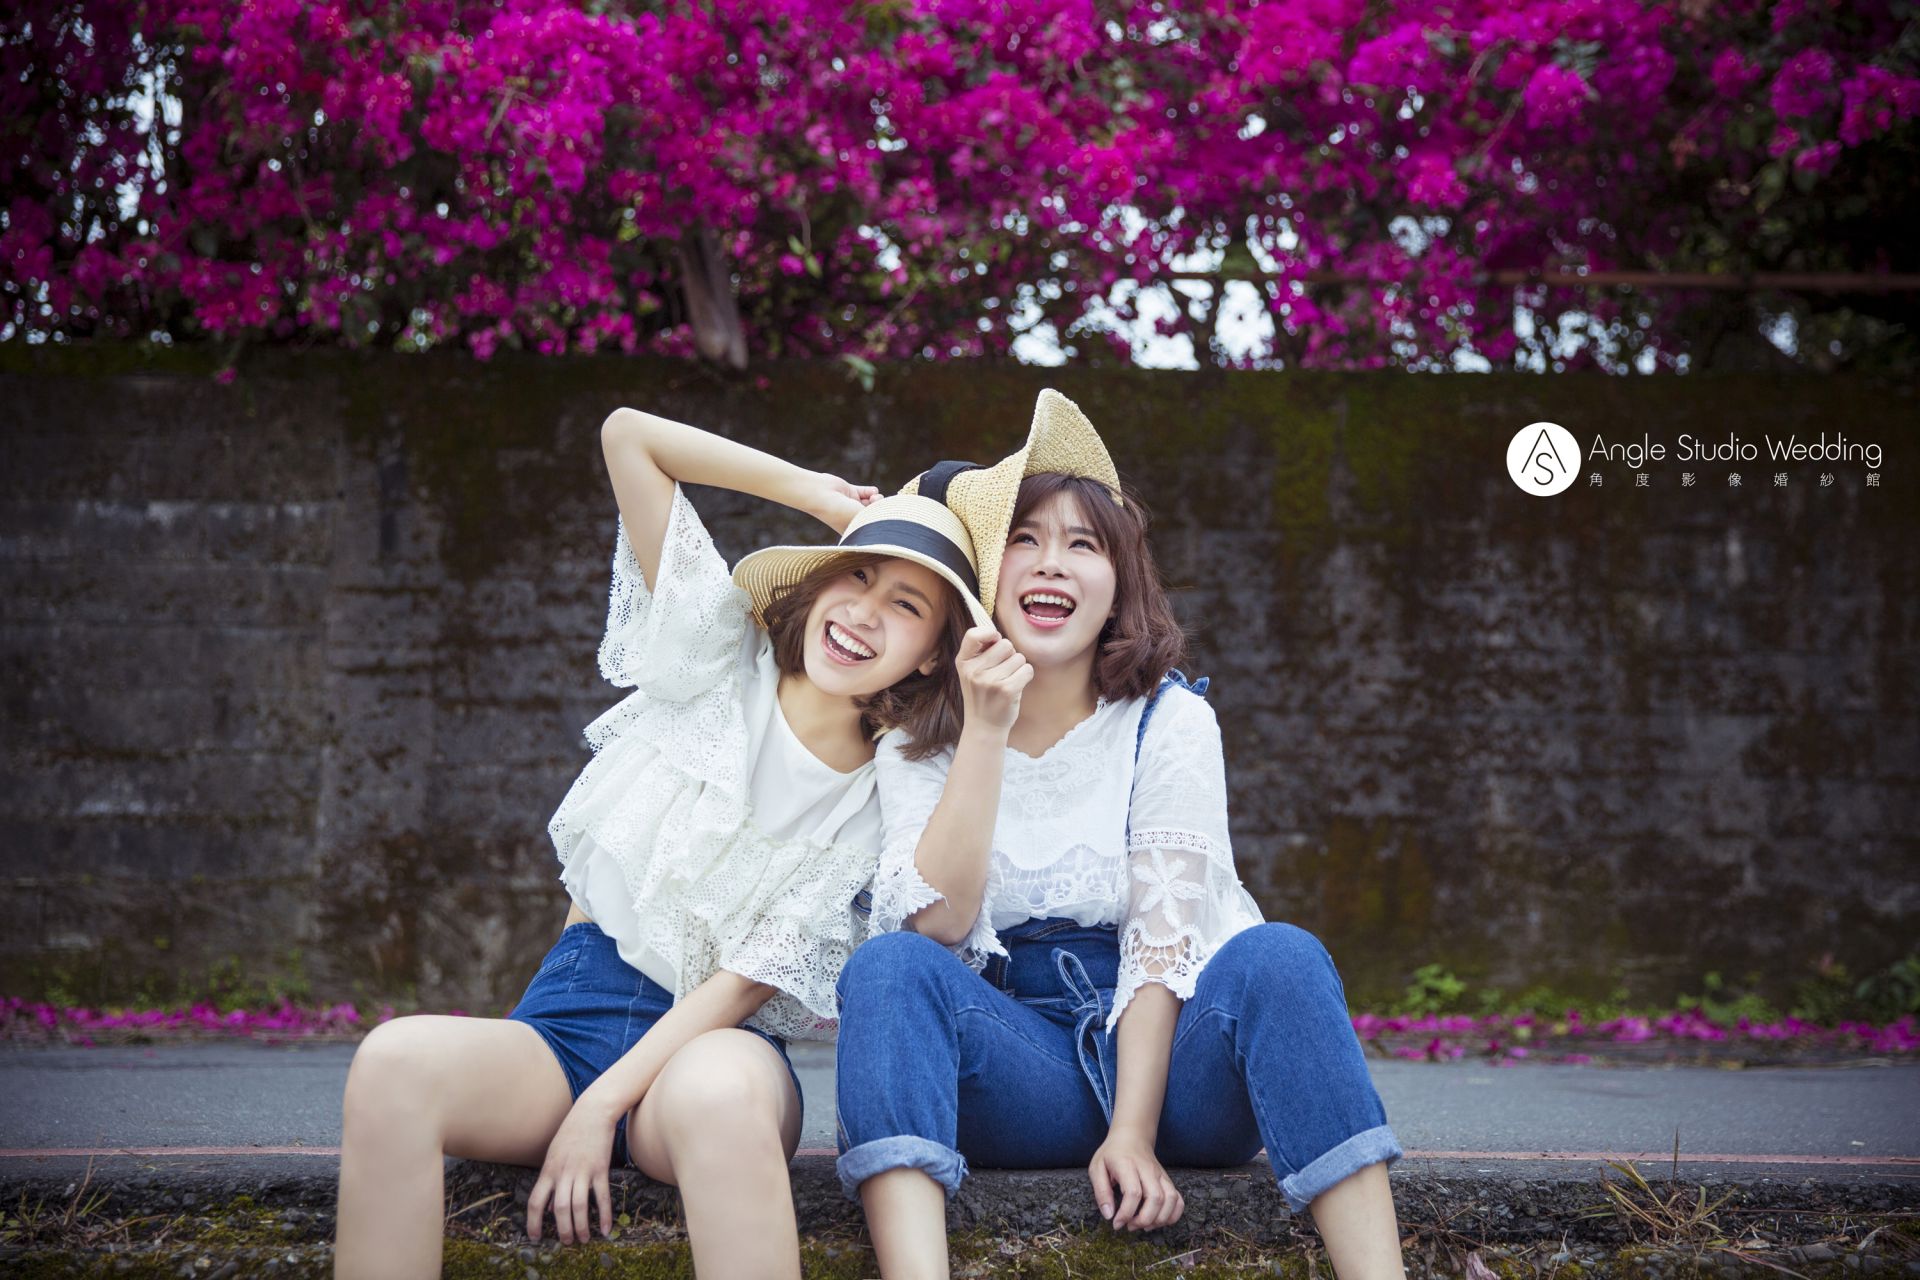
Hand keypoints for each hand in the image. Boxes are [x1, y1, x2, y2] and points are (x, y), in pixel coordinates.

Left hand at [526, 1099, 619, 1244]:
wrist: (593, 1111)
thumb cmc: (572, 1132)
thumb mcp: (554, 1154)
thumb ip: (551, 1180)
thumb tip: (550, 1207)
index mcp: (549, 1170)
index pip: (535, 1201)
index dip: (533, 1222)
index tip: (535, 1237)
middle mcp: (564, 1172)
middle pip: (560, 1208)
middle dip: (562, 1229)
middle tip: (566, 1242)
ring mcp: (583, 1170)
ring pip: (579, 1206)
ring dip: (580, 1226)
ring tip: (583, 1239)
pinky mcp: (600, 1168)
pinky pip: (602, 1196)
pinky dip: (603, 1215)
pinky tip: (605, 1229)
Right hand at [811, 472, 879, 533]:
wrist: (822, 494)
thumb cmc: (840, 512)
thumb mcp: (862, 518)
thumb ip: (877, 515)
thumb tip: (889, 509)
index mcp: (854, 531)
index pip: (872, 528)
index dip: (880, 523)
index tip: (882, 519)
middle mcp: (852, 519)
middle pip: (873, 514)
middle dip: (879, 509)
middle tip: (877, 504)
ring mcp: (852, 504)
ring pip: (871, 502)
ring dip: (876, 499)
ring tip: (874, 497)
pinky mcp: (851, 491)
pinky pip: (866, 491)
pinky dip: (872, 491)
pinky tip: (872, 492)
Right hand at [955, 626, 1030, 734]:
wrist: (983, 727)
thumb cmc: (981, 695)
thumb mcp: (970, 672)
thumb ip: (980, 652)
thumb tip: (996, 633)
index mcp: (963, 662)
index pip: (974, 634)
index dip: (990, 634)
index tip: (994, 643)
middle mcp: (974, 671)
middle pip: (1005, 644)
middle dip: (1009, 654)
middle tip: (1002, 671)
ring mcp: (990, 681)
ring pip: (1019, 657)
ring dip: (1018, 667)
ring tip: (1007, 681)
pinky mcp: (1007, 690)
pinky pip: (1027, 669)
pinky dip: (1026, 676)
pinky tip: (1016, 686)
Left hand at [1088, 1130, 1183, 1231]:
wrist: (1132, 1137)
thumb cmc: (1112, 1154)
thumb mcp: (1097, 1168)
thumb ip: (1101, 1192)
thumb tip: (1109, 1215)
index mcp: (1127, 1165)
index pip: (1133, 1192)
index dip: (1126, 1213)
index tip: (1116, 1223)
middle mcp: (1148, 1169)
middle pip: (1155, 1198)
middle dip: (1144, 1219)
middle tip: (1130, 1226)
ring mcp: (1160, 1175)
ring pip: (1171, 1199)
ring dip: (1159, 1219)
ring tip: (1143, 1225)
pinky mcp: (1167, 1180)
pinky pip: (1178, 1200)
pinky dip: (1173, 1215)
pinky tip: (1159, 1221)